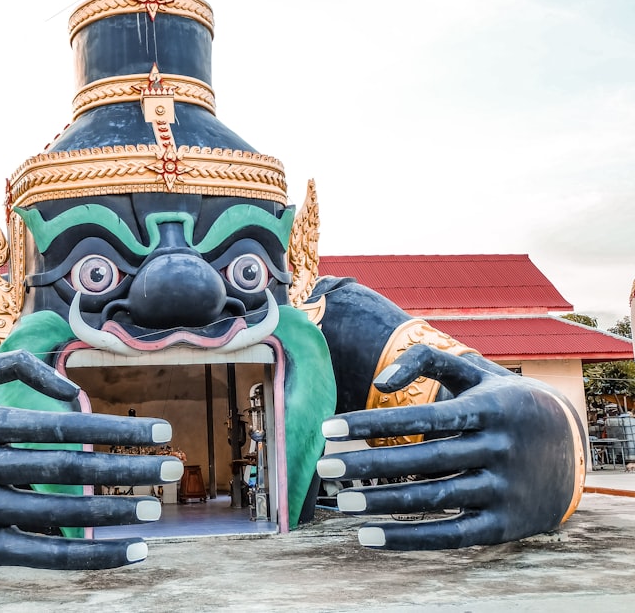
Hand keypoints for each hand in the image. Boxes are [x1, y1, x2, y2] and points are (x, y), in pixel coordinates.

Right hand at [0, 350, 182, 568]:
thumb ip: (16, 367)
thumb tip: (75, 391)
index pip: (61, 426)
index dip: (115, 428)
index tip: (159, 429)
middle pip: (69, 470)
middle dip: (127, 469)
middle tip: (172, 468)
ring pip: (58, 516)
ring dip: (114, 515)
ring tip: (155, 512)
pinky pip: (40, 555)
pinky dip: (89, 556)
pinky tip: (128, 552)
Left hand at [316, 344, 583, 549]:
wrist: (574, 447)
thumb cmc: (505, 402)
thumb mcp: (476, 372)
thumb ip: (426, 360)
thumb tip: (379, 384)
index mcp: (490, 408)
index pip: (421, 417)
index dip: (372, 423)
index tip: (328, 429)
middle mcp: (500, 449)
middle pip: (423, 460)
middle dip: (368, 465)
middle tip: (324, 468)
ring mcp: (505, 489)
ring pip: (435, 499)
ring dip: (383, 503)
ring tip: (341, 502)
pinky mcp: (505, 525)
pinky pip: (452, 535)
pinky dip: (409, 539)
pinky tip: (368, 537)